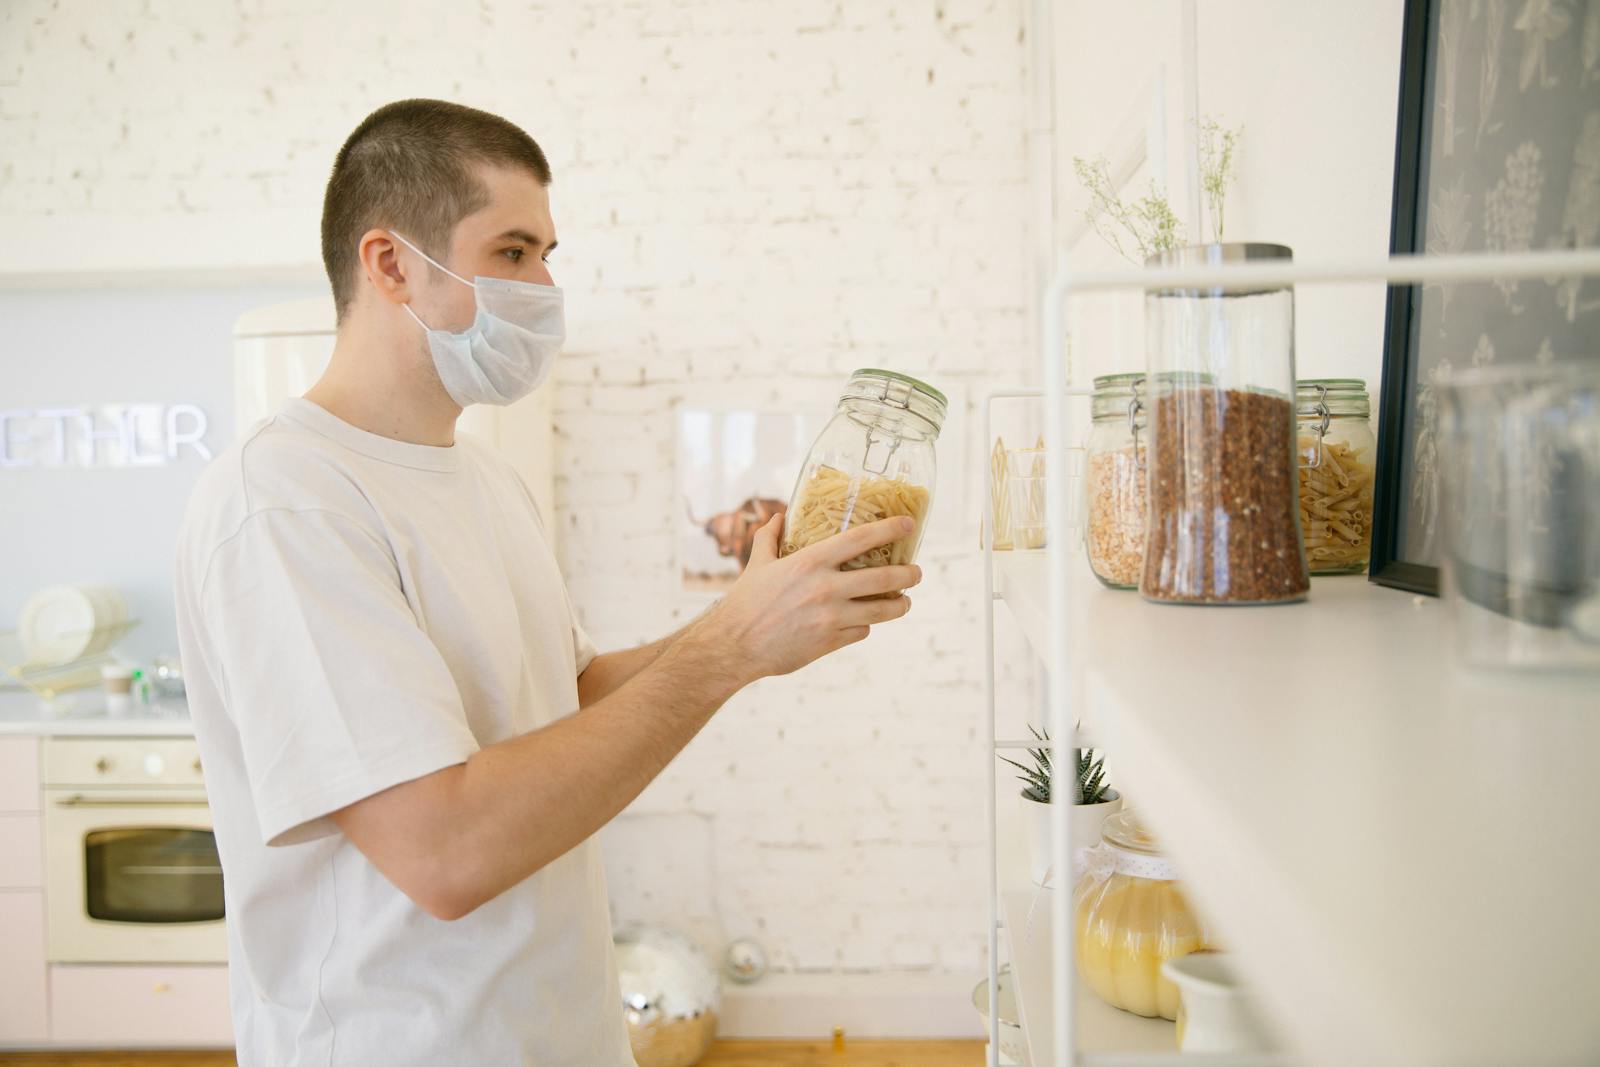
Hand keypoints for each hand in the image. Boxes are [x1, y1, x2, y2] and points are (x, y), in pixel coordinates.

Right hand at [702, 513, 922, 681]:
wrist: (734, 646)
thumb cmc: (744, 602)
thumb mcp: (757, 564)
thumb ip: (770, 538)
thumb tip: (779, 517)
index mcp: (810, 562)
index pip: (861, 539)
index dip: (890, 529)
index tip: (909, 524)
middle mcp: (826, 587)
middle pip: (884, 577)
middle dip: (909, 574)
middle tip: (916, 572)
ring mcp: (831, 617)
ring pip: (882, 609)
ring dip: (899, 605)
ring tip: (904, 601)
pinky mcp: (830, 642)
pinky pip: (862, 630)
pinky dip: (865, 625)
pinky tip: (864, 622)